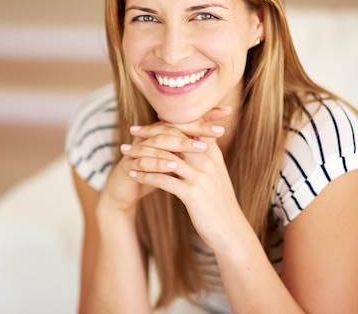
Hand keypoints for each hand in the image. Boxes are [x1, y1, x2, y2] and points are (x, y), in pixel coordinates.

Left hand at [122, 107, 240, 250]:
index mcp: (212, 153)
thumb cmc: (220, 203)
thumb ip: (203, 157)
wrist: (231, 231)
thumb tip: (187, 144)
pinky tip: (133, 175)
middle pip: (173, 138)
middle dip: (149, 135)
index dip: (163, 124)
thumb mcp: (215, 174)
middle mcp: (207, 160)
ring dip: (142, 154)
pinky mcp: (193, 194)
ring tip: (125, 154)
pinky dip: (145, 175)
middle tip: (131, 135)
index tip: (145, 126)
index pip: (186, 128)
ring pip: (164, 157)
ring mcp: (200, 177)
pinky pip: (163, 180)